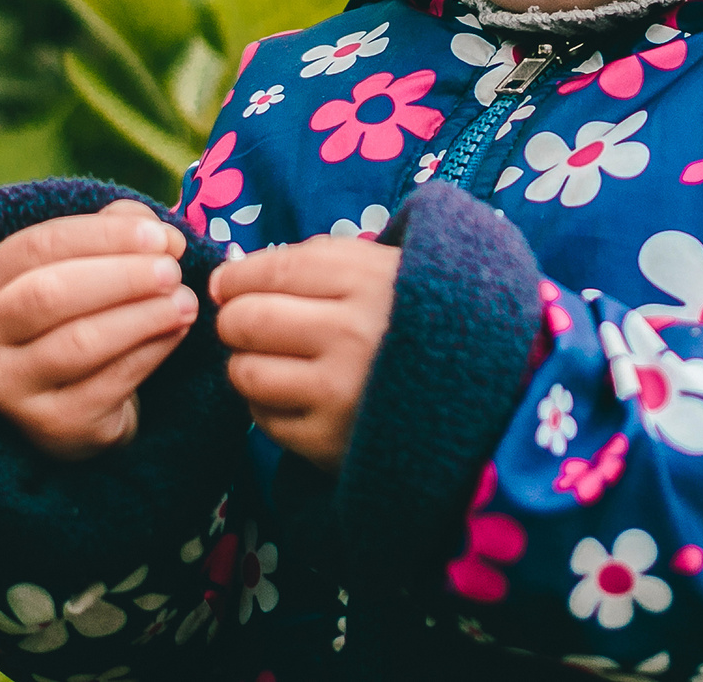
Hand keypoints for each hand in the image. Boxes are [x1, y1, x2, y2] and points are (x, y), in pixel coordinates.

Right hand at [0, 199, 197, 460]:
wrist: (68, 408)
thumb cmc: (73, 319)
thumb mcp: (80, 269)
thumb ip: (114, 235)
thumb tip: (163, 235)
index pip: (37, 245)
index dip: (103, 236)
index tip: (159, 235)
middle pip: (50, 293)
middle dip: (121, 276)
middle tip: (172, 270)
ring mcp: (10, 388)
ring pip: (79, 342)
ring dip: (142, 316)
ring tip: (184, 301)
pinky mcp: (52, 425)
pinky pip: (108, 383)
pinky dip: (150, 351)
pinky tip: (177, 331)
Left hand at [210, 234, 399, 471]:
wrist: (477, 397)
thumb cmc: (413, 322)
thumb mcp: (382, 270)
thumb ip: (316, 260)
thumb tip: (235, 273)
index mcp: (368, 282)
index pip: (273, 270)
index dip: (236, 277)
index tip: (225, 284)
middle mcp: (354, 335)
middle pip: (247, 320)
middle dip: (233, 320)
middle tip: (243, 324)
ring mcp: (341, 392)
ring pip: (246, 372)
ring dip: (246, 364)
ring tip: (269, 360)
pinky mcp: (330, 441)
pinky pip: (263, 418)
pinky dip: (266, 404)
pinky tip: (294, 395)